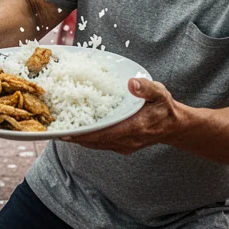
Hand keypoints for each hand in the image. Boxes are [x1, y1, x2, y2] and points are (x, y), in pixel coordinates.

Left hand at [63, 78, 184, 154]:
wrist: (173, 127)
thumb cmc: (164, 108)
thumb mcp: (160, 93)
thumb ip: (146, 88)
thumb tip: (131, 83)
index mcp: (135, 127)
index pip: (105, 133)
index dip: (85, 134)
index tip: (67, 133)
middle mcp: (127, 140)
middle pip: (96, 141)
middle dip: (75, 136)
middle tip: (54, 129)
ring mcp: (124, 145)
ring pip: (96, 144)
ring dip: (79, 138)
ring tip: (59, 129)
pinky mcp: (121, 145)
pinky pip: (100, 144)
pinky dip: (87, 138)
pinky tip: (76, 130)